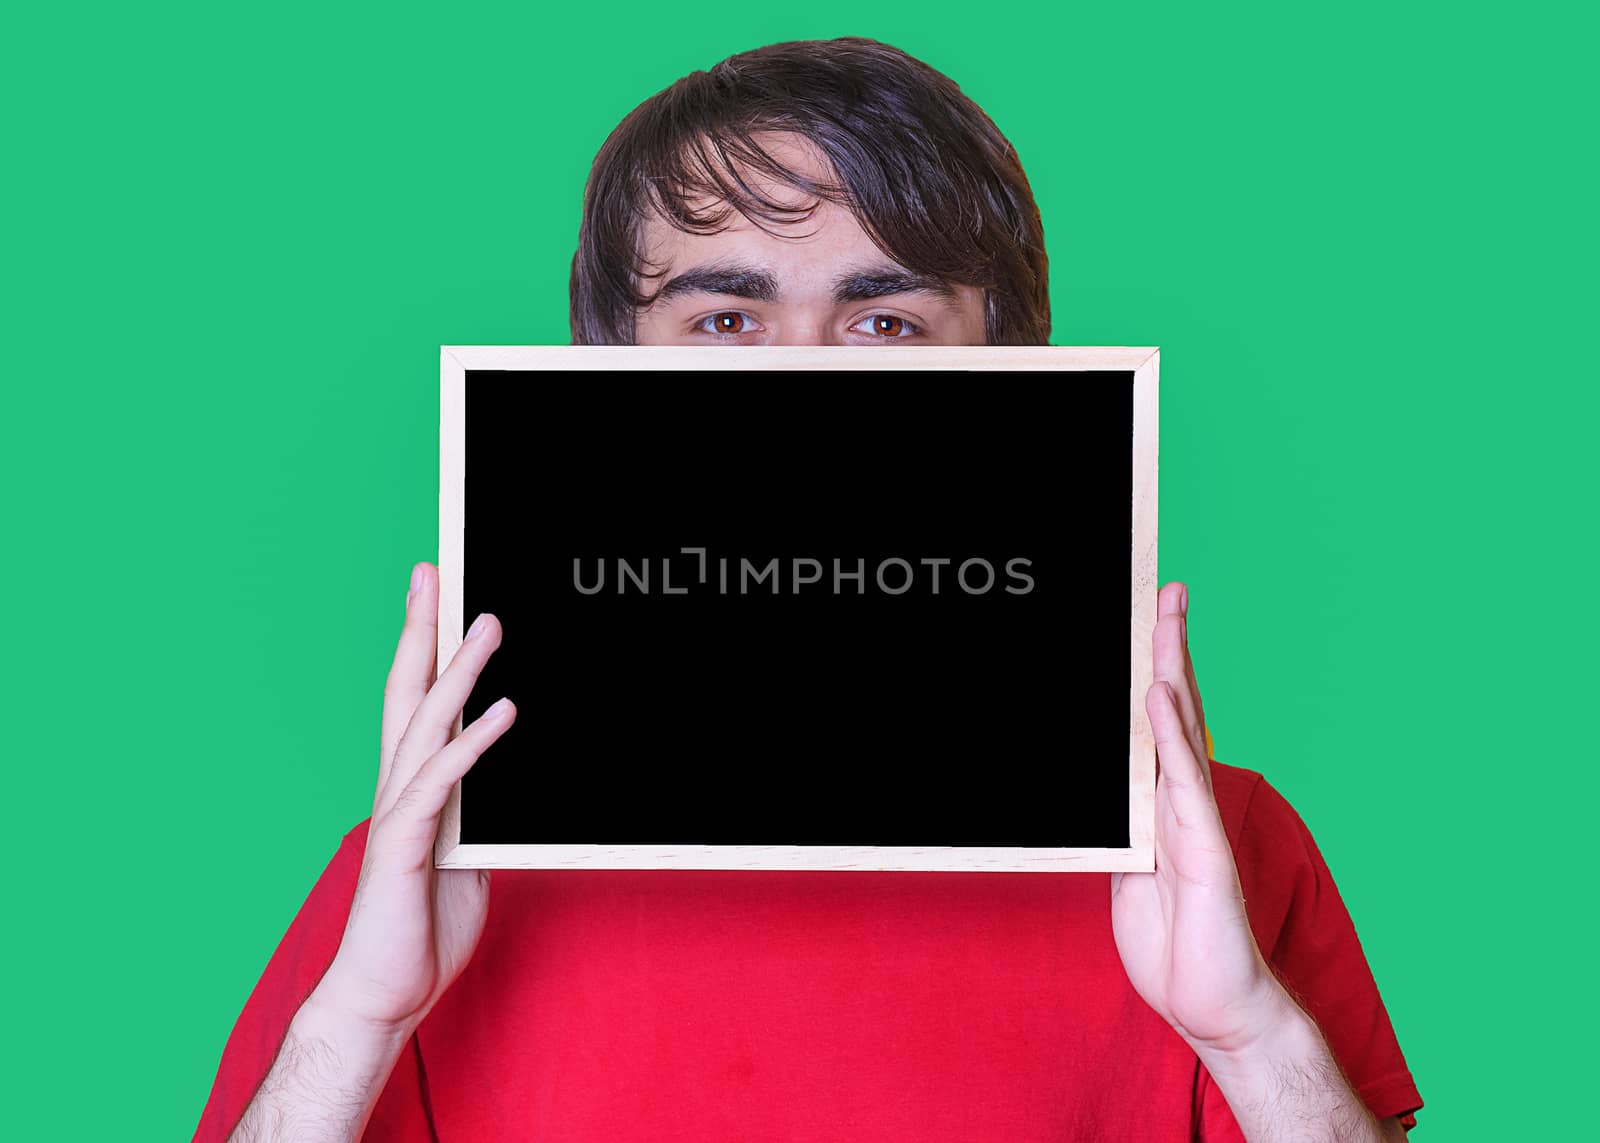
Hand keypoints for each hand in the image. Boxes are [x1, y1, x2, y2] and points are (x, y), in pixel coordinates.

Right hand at [315, 562, 515, 1035]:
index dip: (426, 649)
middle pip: (406, 692)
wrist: (383, 996)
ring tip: (488, 623)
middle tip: (432, 570)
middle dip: (421, 629)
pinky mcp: (406, 846)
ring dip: (459, 670)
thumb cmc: (421, 931)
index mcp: (414, 789)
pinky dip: (475, 742)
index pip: (417, 703)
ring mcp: (398, 815)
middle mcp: (399, 789)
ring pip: (426, 724)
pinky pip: (444, 784)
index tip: (436, 596)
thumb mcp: (467, 859)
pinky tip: (505, 710)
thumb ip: (476, 817)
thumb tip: (501, 791)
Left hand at [1110, 581, 1289, 1055]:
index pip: (1159, 726)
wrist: (1217, 1008)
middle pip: (1177, 708)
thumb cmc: (1177, 946)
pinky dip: (1168, 736)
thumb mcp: (1131, 878)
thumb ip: (1124, 832)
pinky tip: (1156, 695)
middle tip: (1167, 589)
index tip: (1148, 622)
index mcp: (1165, 806)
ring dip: (1170, 670)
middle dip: (1169, 647)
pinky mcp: (1204, 853)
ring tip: (1164, 617)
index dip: (1155, 672)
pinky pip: (1181, 785)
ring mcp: (1198, 822)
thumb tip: (1108, 799)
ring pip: (1183, 730)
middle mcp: (1186, 802)